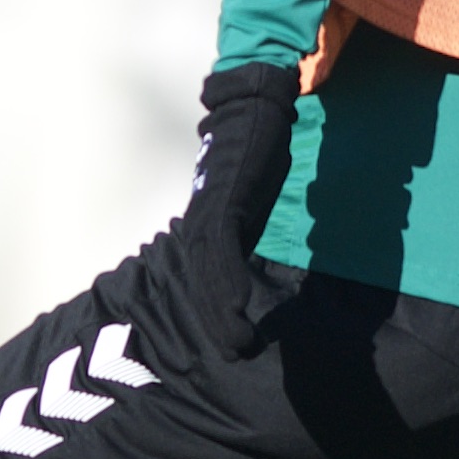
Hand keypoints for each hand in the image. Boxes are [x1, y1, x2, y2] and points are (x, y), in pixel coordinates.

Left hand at [174, 60, 304, 345]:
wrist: (254, 103)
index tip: (233, 343)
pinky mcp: (223, 198)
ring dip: (220, 311)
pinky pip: (221, 246)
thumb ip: (249, 226)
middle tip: (234, 355)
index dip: (215, 312)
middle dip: (214, 321)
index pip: (203, 279)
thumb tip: (259, 258)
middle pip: (199, 282)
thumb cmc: (255, 152)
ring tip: (239, 345)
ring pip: (206, 272)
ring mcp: (208, 210)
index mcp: (207, 226)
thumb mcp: (251, 199)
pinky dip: (227, 279)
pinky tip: (239, 305)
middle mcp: (200, 222)